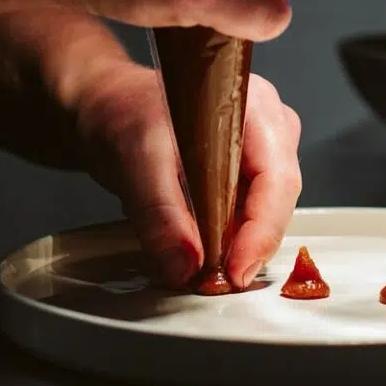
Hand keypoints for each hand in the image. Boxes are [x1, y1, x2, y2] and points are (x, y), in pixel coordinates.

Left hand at [76, 57, 301, 287]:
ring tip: (201, 264)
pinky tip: (200, 247)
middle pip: (277, 198)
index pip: (277, 179)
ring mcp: (261, 150)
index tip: (236, 272)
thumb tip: (185, 266)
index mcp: (254, 107)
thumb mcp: (136, 157)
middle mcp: (268, 126)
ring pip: (266, 210)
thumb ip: (160, 213)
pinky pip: (249, 212)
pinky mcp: (247, 172)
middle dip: (248, 243)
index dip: (261, 232)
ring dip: (236, 243)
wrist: (108, 106)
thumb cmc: (125, 112)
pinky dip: (227, 237)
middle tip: (212, 279)